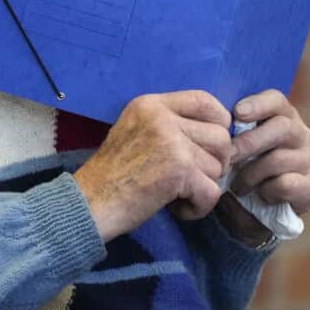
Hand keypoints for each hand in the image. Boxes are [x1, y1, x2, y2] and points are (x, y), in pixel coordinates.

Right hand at [74, 91, 233, 241]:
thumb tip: (218, 134)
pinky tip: (179, 209)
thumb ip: (171, 125)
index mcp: (151, 104)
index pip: (204, 100)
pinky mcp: (179, 171)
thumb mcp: (136, 131)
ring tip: (177, 195)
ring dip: (203, 187)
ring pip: (217, 166)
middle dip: (215, 162)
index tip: (212, 145)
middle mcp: (163, 117)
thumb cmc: (112, 174)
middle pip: (220, 136)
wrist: (90, 203)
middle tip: (194, 178)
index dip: (219, 122)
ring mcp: (172, 142)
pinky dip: (199, 207)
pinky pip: (212, 192)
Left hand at [229, 89, 309, 214]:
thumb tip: (214, 124)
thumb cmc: (247, 169)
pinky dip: (267, 191)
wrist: (263, 211)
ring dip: (251, 175)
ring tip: (237, 186)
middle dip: (249, 143)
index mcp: (283, 117)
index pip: (276, 100)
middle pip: (281, 127)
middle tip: (228, 158)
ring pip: (278, 159)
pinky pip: (286, 184)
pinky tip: (261, 196)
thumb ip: (233, 133)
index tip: (237, 113)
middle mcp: (302, 134)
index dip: (258, 104)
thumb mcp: (240, 147)